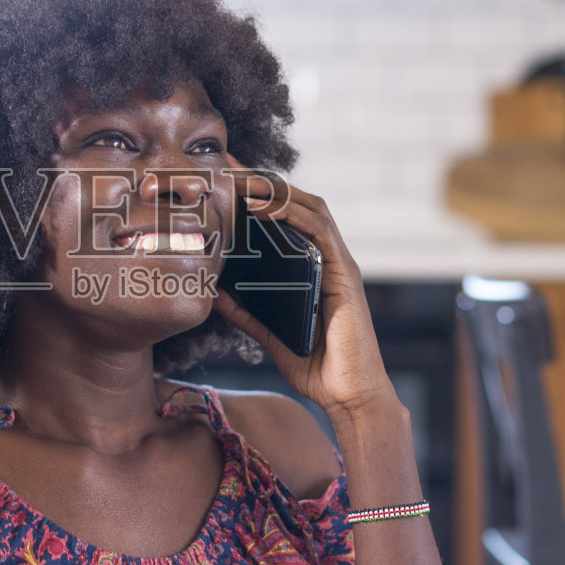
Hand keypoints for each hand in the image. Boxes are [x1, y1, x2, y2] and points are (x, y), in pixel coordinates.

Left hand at [212, 163, 397, 423]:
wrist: (350, 397)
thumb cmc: (318, 369)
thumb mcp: (271, 335)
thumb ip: (247, 314)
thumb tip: (214, 294)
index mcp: (312, 267)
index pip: (285, 217)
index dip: (257, 194)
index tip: (223, 180)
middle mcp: (328, 258)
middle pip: (296, 203)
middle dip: (262, 180)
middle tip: (225, 166)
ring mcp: (338, 263)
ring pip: (309, 207)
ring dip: (274, 189)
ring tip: (238, 180)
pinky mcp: (344, 274)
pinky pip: (319, 232)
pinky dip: (291, 214)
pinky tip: (261, 208)